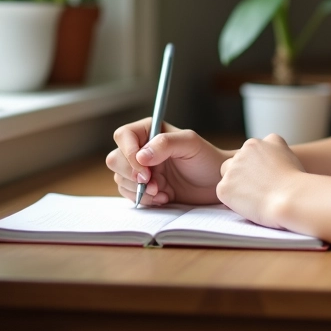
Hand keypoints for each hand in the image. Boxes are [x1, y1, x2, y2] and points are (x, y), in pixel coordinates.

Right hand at [106, 118, 229, 205]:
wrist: (215, 183)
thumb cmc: (206, 159)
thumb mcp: (190, 145)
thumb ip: (165, 144)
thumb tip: (140, 156)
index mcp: (150, 130)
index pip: (123, 136)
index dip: (128, 153)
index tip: (145, 170)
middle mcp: (141, 148)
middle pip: (115, 159)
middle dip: (132, 175)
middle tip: (154, 184)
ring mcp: (140, 169)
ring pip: (119, 178)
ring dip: (139, 190)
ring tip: (162, 191)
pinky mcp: (143, 187)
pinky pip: (129, 194)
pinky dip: (144, 199)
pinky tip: (164, 197)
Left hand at [216, 134, 306, 227]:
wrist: (291, 198)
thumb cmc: (296, 183)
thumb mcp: (289, 156)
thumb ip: (276, 153)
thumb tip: (269, 162)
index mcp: (261, 142)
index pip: (251, 153)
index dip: (257, 167)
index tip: (266, 178)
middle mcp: (244, 150)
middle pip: (236, 162)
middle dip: (243, 174)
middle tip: (258, 189)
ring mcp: (233, 168)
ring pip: (228, 176)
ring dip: (236, 185)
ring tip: (254, 198)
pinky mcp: (224, 186)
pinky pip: (224, 193)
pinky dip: (233, 200)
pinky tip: (249, 205)